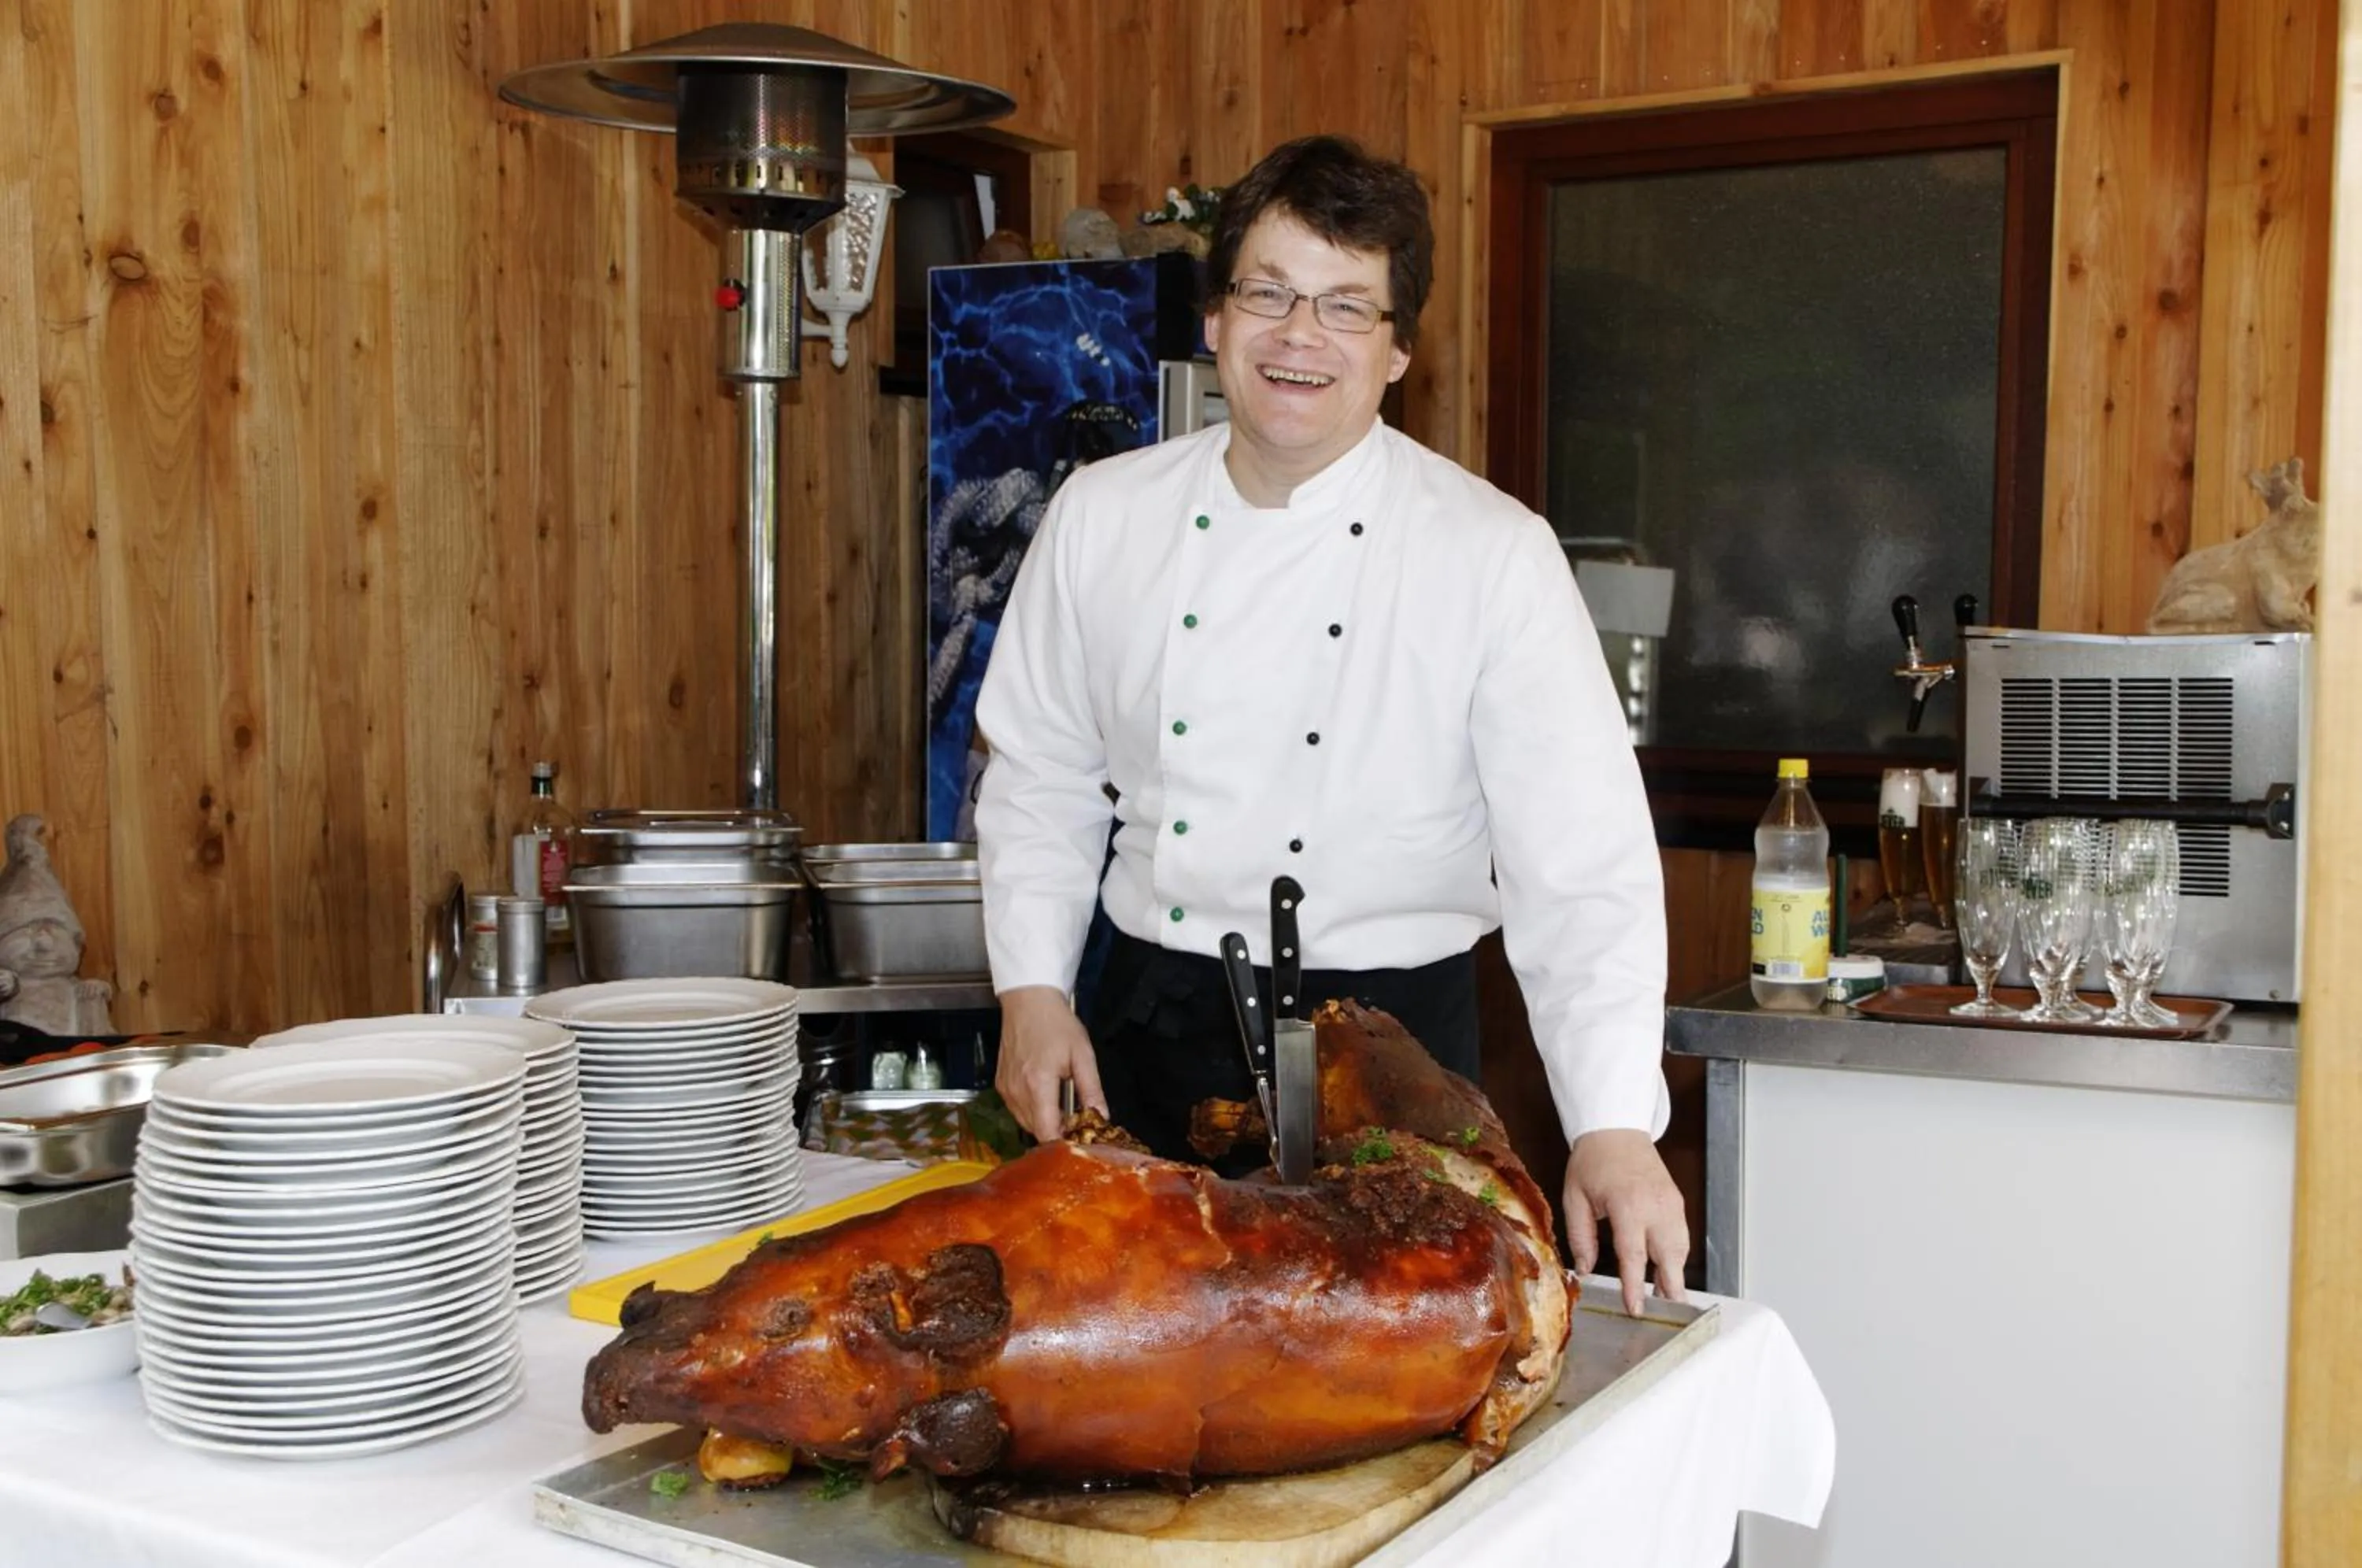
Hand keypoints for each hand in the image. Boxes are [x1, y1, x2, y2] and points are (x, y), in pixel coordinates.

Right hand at [995, 986, 1107, 1142]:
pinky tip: (1045, 1096)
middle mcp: (1017, 1092)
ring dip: (1044, 1122)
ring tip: (1061, 1105)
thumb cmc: (1058, 1024)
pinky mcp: (1000, 1085)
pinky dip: (1032, 1111)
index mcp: (1039, 1086)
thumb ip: (1092, 1091)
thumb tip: (1102, 1118)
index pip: (1047, 1133)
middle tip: (1076, 1120)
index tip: (1080, 1138)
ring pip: (1025, 1123)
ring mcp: (1006, 1090)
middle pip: (1037, 1131)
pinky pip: (1017, 1110)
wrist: (1029, 1002)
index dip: (1064, 1142)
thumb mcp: (1083, 1055)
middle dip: (1057, 1132)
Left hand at [1562, 1128, 1689, 1316]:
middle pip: (1669, 1256)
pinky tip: (1666, 1272)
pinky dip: (1676, 1257)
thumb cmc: (1593, 1161)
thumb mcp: (1575, 1198)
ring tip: (1664, 1299)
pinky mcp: (1677, 1202)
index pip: (1633, 1254)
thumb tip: (1584, 1270)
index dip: (1635, 1285)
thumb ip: (1580, 1237)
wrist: (1616, 1129)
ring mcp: (1671, 1204)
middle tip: (1667, 1316)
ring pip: (1680, 1249)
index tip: (1635, 1308)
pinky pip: (1681, 1237)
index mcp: (1627, 1205)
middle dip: (1670, 1288)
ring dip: (1674, 1274)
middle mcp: (1655, 1206)